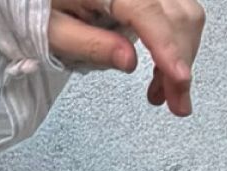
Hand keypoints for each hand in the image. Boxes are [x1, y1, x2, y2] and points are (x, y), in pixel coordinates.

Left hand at [49, 1, 205, 115]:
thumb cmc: (42, 7)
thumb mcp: (53, 31)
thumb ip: (90, 45)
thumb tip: (128, 62)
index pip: (149, 13)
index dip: (169, 48)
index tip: (180, 80)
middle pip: (177, 16)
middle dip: (181, 62)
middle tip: (176, 105)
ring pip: (184, 15)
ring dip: (181, 56)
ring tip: (161, 94)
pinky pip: (175, 14)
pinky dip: (174, 44)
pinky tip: (161, 73)